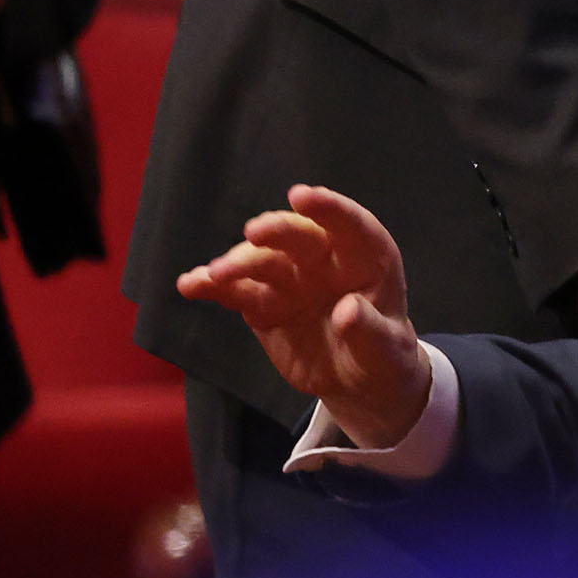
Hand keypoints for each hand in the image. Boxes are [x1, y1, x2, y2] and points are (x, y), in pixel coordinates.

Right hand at [177, 185, 429, 446]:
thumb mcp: (386, 350)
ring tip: (214, 276)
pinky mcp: (262, 302)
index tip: (301, 196)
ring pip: (261, 261)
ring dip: (236, 263)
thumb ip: (370, 330)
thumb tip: (347, 311)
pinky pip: (235, 290)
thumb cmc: (383, 356)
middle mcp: (325, 261)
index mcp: (366, 260)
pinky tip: (191, 285)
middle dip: (276, 230)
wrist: (355, 381)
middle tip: (254, 233)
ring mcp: (290, 279)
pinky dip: (212, 287)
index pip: (351, 226)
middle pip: (299, 237)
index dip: (329, 209)